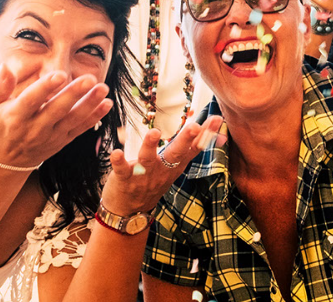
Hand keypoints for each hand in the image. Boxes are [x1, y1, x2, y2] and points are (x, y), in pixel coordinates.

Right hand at [0, 64, 111, 169]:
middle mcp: (34, 128)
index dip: (45, 88)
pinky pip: (81, 129)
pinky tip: (107, 104)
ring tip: (103, 89)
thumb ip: (0, 85)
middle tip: (90, 79)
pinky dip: (95, 117)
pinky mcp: (63, 141)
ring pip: (73, 120)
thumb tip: (6, 65)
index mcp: (15, 116)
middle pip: (57, 110)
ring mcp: (51, 136)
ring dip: (90, 104)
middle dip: (74, 94)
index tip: (59, 75)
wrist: (5, 160)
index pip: (31, 100)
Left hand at [100, 116, 224, 215]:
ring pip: (148, 159)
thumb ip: (190, 149)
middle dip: (186, 140)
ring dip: (151, 145)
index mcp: (175, 165)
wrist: (129, 212)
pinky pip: (122, 170)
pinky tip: (116, 153)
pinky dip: (119, 162)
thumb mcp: (175, 167)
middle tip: (195, 127)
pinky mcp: (125, 179)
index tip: (217, 119)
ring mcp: (144, 175)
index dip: (206, 134)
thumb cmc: (153, 183)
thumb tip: (212, 129)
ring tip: (154, 133)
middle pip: (176, 153)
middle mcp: (163, 169)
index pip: (194, 148)